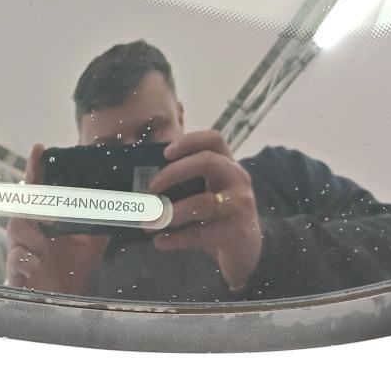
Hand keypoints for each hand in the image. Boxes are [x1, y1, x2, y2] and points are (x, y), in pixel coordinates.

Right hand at [5, 144, 108, 294]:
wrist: (68, 303)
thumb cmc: (74, 269)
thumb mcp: (92, 242)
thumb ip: (99, 219)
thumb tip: (122, 199)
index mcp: (45, 221)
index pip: (39, 190)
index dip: (37, 169)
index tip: (40, 148)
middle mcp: (30, 232)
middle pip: (22, 207)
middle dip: (33, 201)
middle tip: (47, 201)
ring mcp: (21, 252)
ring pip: (15, 233)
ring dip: (30, 233)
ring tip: (43, 235)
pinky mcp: (18, 275)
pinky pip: (14, 267)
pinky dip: (20, 264)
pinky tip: (31, 266)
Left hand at [147, 131, 261, 291]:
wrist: (245, 252)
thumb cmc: (218, 218)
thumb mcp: (207, 193)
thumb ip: (186, 183)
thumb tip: (145, 181)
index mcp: (227, 166)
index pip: (214, 140)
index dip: (189, 141)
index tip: (165, 152)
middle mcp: (238, 180)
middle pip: (207, 162)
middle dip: (174, 172)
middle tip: (151, 188)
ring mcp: (240, 205)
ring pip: (202, 202)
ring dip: (169, 213)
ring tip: (147, 224)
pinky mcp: (236, 232)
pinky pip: (201, 233)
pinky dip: (176, 238)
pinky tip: (160, 241)